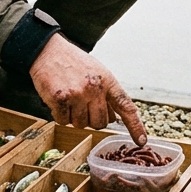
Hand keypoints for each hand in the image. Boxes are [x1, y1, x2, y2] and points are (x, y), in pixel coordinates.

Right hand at [28, 34, 148, 144]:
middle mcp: (94, 88)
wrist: (48, 51)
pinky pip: (63, 122)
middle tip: (83, 104)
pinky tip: (59, 100)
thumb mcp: (98, 73)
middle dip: (92, 119)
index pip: (126, 106)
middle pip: (100, 123)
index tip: (141, 140)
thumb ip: (107, 94)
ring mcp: (77, 94)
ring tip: (70, 98)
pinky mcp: (60, 99)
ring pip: (81, 125)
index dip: (135, 126)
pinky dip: (60, 115)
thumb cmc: (74, 63)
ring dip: (74, 117)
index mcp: (107, 81)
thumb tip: (114, 119)